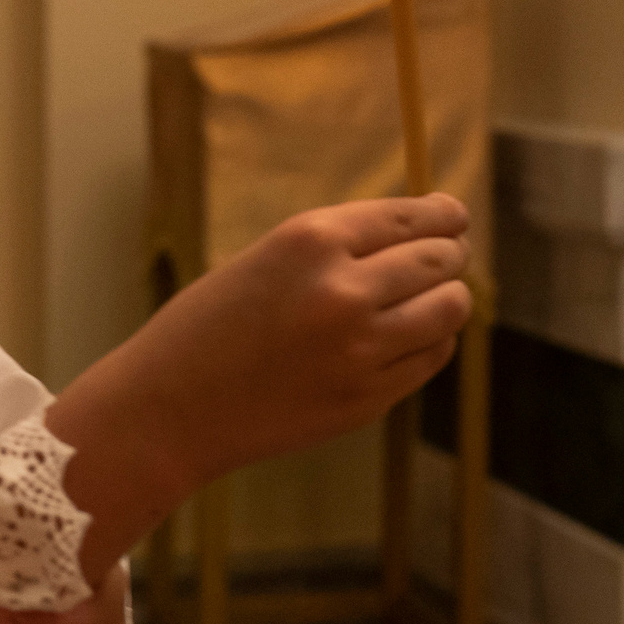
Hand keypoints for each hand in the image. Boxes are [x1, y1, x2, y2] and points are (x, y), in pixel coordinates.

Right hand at [46, 193, 471, 575]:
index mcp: (311, 241)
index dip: (442, 214)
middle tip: (449, 255)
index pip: (409, 216)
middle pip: (439, 260)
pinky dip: (431, 341)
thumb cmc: (210, 326)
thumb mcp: (269, 259)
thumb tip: (419, 237)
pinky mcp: (367, 399)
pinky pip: (430, 357)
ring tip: (435, 296)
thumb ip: (339, 248)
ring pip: (448, 309)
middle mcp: (343, 290)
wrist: (169, 409)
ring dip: (448, 298)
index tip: (454, 215)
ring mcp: (361, 350)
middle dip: (449, 254)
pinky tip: (411, 336)